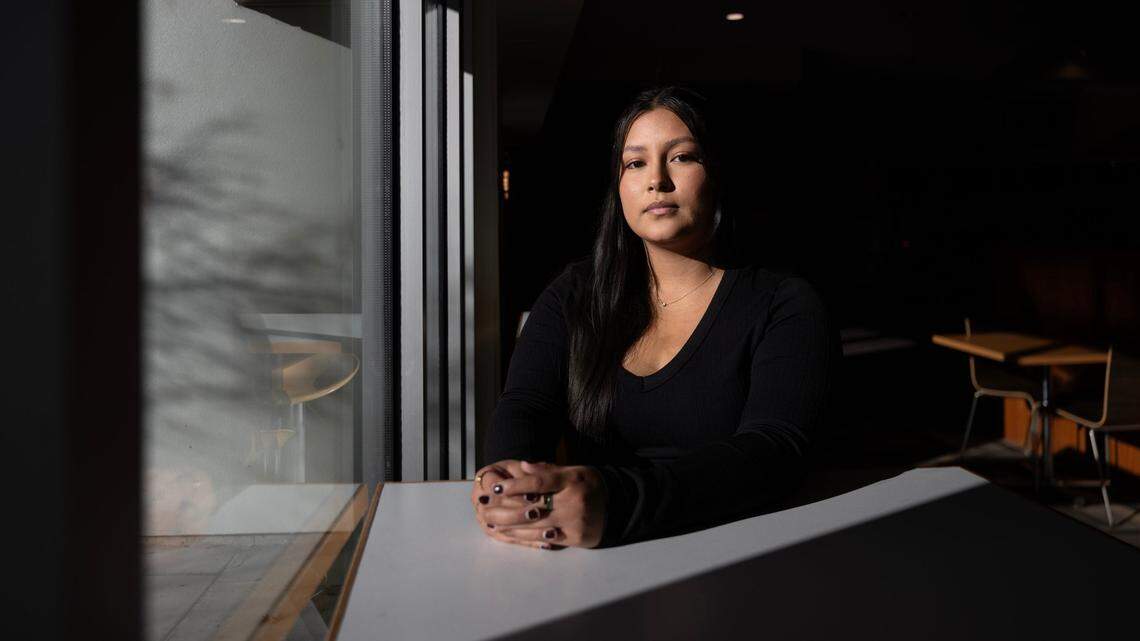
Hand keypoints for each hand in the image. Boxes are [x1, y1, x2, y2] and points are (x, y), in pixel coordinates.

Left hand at [475, 460, 606, 548]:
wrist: (619, 508)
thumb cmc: (591, 486)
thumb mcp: (574, 471)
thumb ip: (549, 470)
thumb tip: (522, 466)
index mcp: (573, 480)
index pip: (539, 483)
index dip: (516, 485)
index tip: (497, 487)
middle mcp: (574, 502)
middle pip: (533, 507)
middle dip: (506, 510)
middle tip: (485, 509)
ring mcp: (575, 522)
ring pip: (536, 526)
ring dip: (511, 527)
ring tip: (493, 523)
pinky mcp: (576, 538)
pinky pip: (546, 539)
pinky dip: (527, 538)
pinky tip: (512, 536)